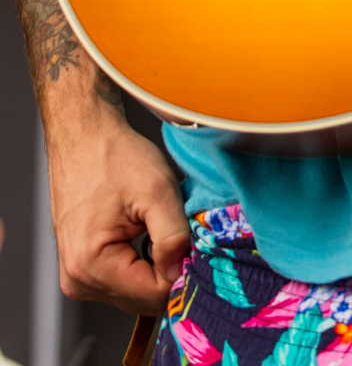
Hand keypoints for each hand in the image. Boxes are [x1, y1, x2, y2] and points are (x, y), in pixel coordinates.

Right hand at [48, 111, 189, 314]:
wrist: (84, 134)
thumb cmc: (114, 155)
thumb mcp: (157, 189)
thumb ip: (173, 236)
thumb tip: (181, 272)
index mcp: (91, 265)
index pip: (154, 295)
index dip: (182, 270)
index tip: (193, 241)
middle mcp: (78, 278)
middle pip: (143, 298)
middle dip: (168, 268)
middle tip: (179, 230)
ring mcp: (77, 275)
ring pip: (135, 291)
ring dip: (155, 265)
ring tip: (157, 226)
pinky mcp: (82, 266)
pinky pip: (123, 279)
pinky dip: (141, 262)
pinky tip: (144, 233)